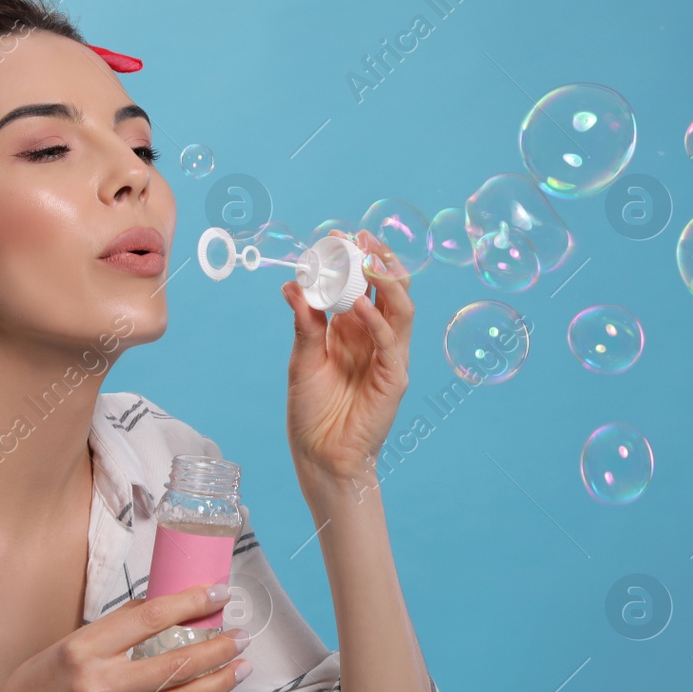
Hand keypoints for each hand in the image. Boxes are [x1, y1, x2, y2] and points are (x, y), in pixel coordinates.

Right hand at [0, 586, 250, 691]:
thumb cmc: (37, 687)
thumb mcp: (66, 646)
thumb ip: (115, 630)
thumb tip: (165, 604)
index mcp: (82, 649)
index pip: (150, 618)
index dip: (191, 602)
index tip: (219, 592)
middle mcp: (97, 685)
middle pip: (175, 661)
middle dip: (217, 647)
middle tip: (241, 635)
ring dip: (217, 680)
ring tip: (240, 665)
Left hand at [279, 228, 413, 485]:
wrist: (321, 455)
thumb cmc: (312, 411)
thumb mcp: (303, 360)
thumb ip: (304, 324)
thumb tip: (291, 286)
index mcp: (352, 329)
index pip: (363, 284)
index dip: (356, 260)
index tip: (339, 236)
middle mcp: (374, 338)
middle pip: (390, 289)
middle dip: (379, 259)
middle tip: (361, 237)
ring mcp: (388, 356)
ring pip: (401, 308)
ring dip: (388, 281)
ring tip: (369, 260)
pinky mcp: (394, 378)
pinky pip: (391, 342)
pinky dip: (377, 320)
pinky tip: (358, 304)